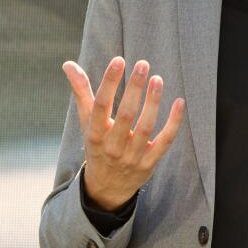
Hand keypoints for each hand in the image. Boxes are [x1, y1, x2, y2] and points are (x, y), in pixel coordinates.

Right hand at [62, 56, 185, 210]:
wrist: (107, 187)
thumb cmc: (98, 145)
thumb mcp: (87, 122)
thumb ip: (81, 92)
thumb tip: (69, 64)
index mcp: (95, 134)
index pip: (100, 106)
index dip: (109, 82)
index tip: (118, 60)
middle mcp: (112, 146)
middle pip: (126, 115)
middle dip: (134, 88)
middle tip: (143, 64)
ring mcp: (132, 156)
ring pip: (146, 127)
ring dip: (153, 102)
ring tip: (157, 79)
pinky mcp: (149, 163)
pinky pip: (164, 141)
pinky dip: (173, 122)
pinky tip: (179, 102)